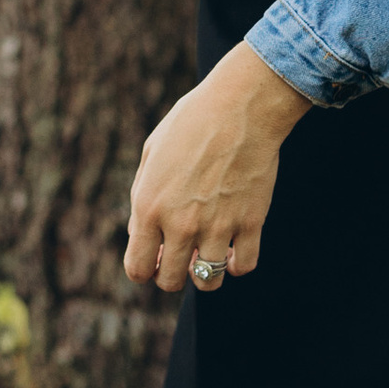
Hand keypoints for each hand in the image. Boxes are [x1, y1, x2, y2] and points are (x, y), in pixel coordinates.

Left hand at [124, 42, 309, 292]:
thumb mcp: (151, 154)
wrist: (239, 106)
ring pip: (208, 282)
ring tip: (208, 253)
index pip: (137, 268)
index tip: (154, 259)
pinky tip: (235, 248)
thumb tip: (140, 237)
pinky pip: (244, 266)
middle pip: (170, 281)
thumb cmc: (190, 123)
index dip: (143, 269)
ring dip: (205, 273)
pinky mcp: (251, 223)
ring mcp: (218, 226)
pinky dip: (239, 264)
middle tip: (181, 254)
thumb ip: (141, 199)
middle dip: (172, 274)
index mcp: (150, 207)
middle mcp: (181, 224)